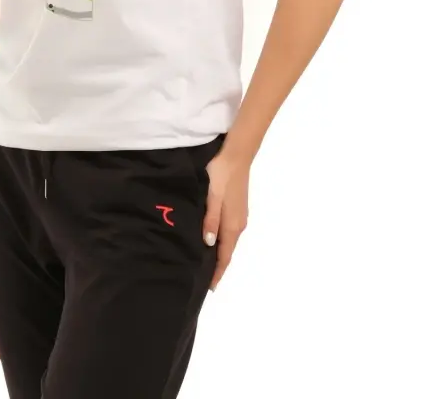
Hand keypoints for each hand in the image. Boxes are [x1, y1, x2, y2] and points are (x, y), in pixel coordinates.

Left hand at [200, 146, 250, 290]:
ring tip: (204, 262)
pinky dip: (222, 240)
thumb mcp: (212, 197)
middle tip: (201, 277)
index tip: (209, 288)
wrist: (236, 154)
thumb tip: (208, 244)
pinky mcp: (238, 207)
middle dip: (217, 265)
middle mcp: (239, 224)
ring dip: (219, 253)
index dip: (218, 272)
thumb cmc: (221, 175)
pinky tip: (211, 239)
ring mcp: (240, 215)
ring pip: (229, 240)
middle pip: (228, 250)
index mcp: (233, 224)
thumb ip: (210, 220)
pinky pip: (229, 231)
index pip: (225, 255)